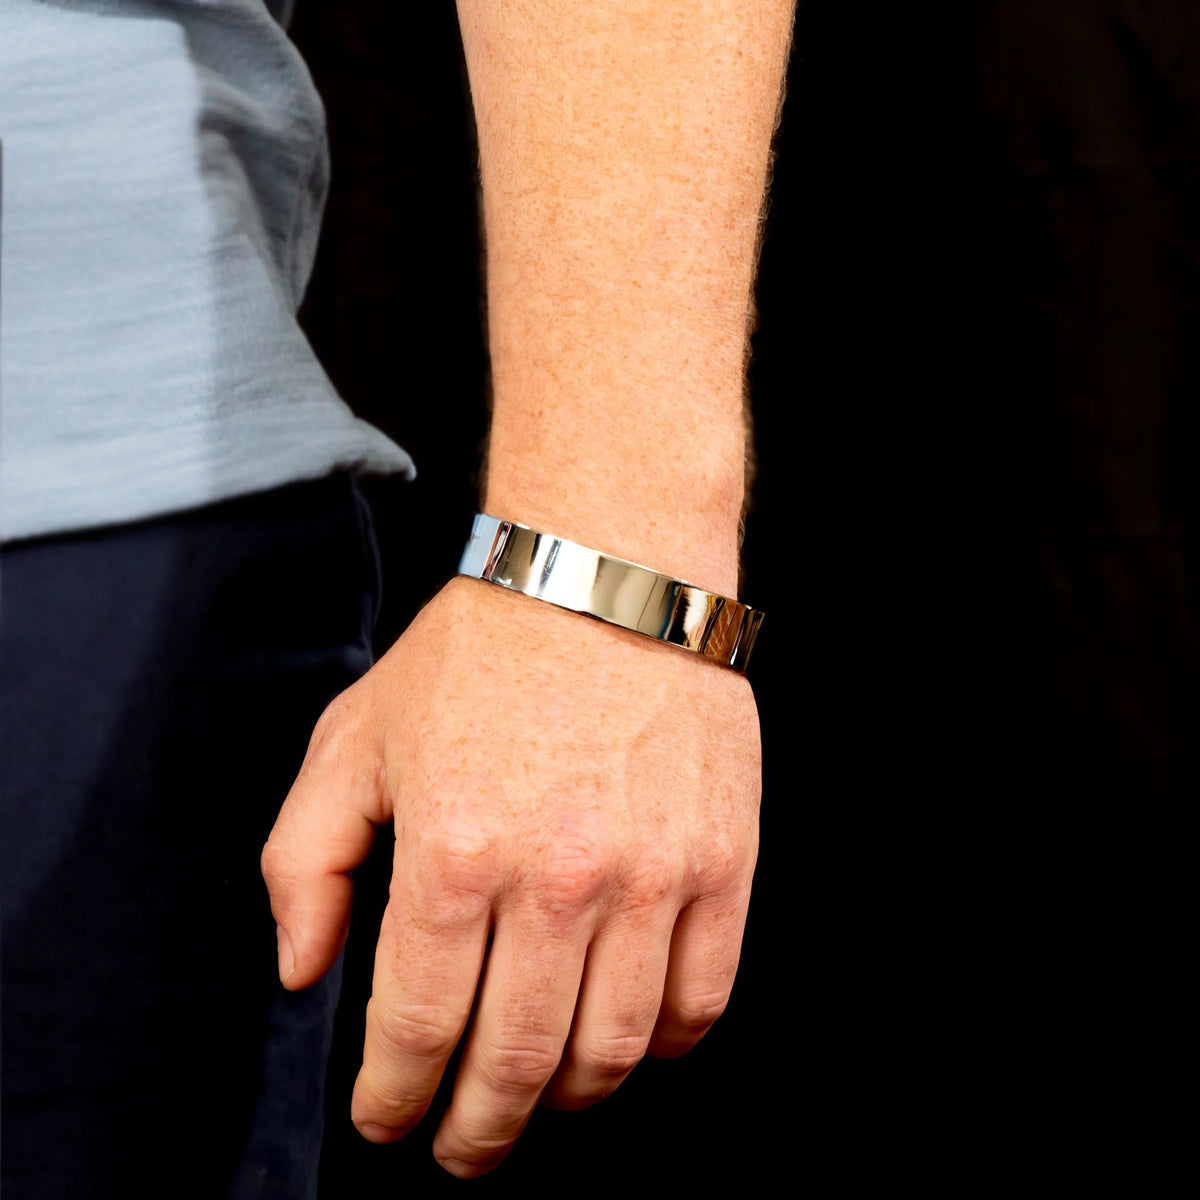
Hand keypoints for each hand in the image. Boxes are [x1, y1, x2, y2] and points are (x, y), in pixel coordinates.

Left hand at [262, 575, 760, 1176]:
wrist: (605, 571)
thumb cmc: (479, 652)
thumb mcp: (354, 738)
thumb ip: (302, 861)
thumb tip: (305, 973)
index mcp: (452, 853)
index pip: (416, 1030)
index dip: (394, 1100)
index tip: (388, 1119)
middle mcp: (556, 880)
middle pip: (516, 1064)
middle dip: (477, 1131)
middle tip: (461, 1148)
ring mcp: (651, 877)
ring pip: (610, 1052)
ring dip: (566, 1101)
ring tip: (541, 1097)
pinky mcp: (721, 863)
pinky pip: (700, 1001)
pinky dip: (660, 1047)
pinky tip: (627, 1039)